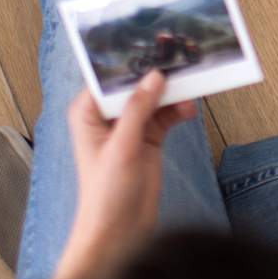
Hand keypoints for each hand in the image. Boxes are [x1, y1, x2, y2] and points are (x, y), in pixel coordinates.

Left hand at [48, 71, 196, 278]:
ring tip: (189, 90)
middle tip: (180, 63)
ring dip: (172, 94)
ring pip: (155, 98)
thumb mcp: (121, 148)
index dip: (131, 62)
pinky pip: (166, 114)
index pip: (109, 77)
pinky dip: (178, 111)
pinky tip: (188, 110)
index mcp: (87, 112)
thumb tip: (153, 78)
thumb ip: (137, 110)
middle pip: (136, 84)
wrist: (120, 231)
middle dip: (157, 76)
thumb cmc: (105, 195)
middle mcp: (107, 116)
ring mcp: (129, 127)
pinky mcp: (148, 138)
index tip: (153, 48)